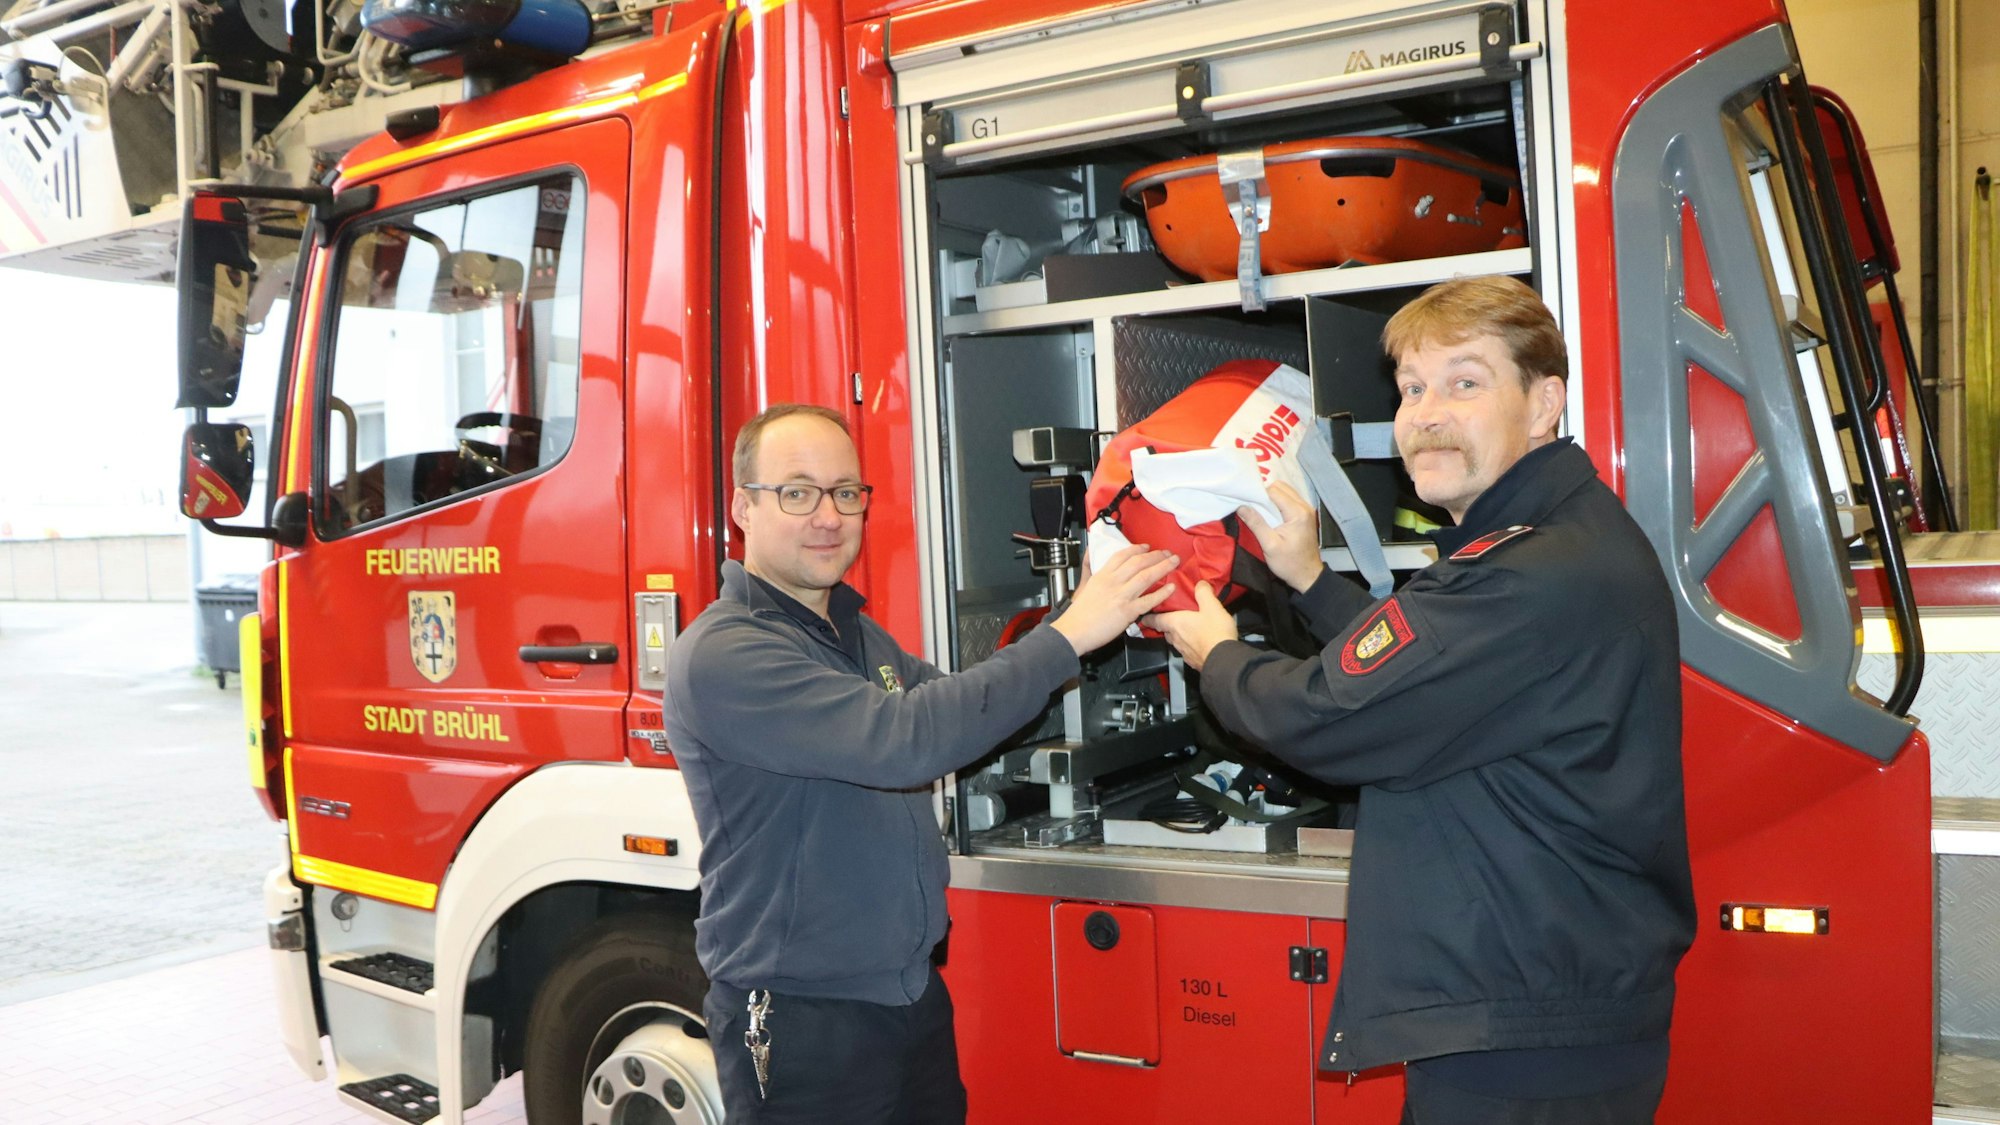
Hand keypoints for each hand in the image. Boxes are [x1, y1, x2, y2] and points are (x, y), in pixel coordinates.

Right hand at [1050, 545, 1178, 654]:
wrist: (1074, 631)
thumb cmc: (1078, 613)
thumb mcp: (1083, 585)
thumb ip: (1089, 569)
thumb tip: (1091, 554)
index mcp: (1102, 575)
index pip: (1122, 555)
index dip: (1137, 549)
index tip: (1147, 547)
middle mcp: (1113, 582)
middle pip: (1139, 562)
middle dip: (1156, 556)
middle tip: (1167, 553)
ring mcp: (1121, 596)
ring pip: (1146, 576)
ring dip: (1163, 567)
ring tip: (1174, 563)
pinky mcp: (1127, 612)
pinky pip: (1149, 600)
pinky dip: (1161, 593)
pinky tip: (1171, 588)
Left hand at [1144, 581, 1236, 671]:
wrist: (1224, 660)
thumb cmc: (1216, 634)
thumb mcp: (1212, 606)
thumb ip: (1203, 593)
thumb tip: (1200, 585)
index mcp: (1176, 623)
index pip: (1155, 620)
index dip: (1149, 617)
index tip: (1145, 616)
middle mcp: (1176, 638)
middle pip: (1165, 630)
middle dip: (1166, 624)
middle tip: (1170, 617)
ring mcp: (1183, 651)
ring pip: (1175, 640)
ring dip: (1178, 634)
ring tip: (1187, 627)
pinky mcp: (1192, 660)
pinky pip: (1186, 650)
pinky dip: (1188, 644)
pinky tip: (1198, 641)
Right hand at [1241, 481, 1323, 593]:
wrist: (1307, 575)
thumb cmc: (1289, 563)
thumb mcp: (1269, 545)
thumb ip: (1256, 523)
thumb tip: (1241, 506)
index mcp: (1297, 513)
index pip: (1274, 491)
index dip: (1259, 494)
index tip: (1246, 502)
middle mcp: (1305, 506)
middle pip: (1280, 487)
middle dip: (1265, 493)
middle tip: (1252, 506)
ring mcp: (1307, 509)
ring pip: (1285, 491)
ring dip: (1271, 497)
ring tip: (1259, 509)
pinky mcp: (1305, 513)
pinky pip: (1290, 498)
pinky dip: (1278, 501)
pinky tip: (1270, 513)